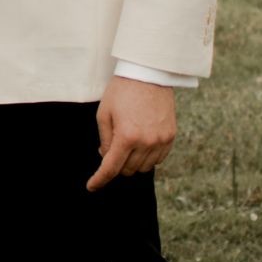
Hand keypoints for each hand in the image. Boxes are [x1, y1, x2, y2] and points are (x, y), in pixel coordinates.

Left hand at [88, 75, 174, 190]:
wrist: (148, 74)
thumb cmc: (122, 91)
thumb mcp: (104, 114)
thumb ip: (104, 140)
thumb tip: (106, 158)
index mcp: (126, 136)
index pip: (111, 169)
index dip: (99, 180)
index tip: (92, 186)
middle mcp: (145, 142)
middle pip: (128, 170)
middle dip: (116, 164)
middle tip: (111, 147)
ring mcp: (160, 140)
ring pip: (144, 167)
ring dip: (132, 162)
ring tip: (126, 143)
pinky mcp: (170, 136)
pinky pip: (158, 159)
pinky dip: (147, 157)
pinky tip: (141, 144)